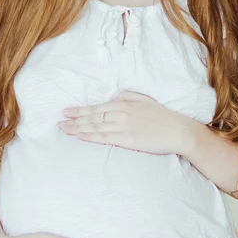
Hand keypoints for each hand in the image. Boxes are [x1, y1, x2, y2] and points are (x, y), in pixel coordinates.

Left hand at [58, 90, 194, 155]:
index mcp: (124, 104)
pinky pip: (105, 138)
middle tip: (59, 123)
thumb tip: (113, 98)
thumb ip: (126, 97)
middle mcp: (121, 114)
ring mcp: (124, 127)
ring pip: (95, 127)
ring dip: (78, 128)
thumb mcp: (144, 100)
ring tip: (64, 130)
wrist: (178, 131)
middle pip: (92, 117)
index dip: (80, 110)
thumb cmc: (162, 116)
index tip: (66, 112)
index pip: (96, 107)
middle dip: (74, 120)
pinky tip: (80, 137)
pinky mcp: (128, 140)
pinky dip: (90, 137)